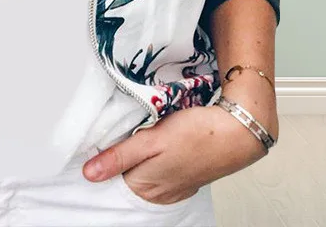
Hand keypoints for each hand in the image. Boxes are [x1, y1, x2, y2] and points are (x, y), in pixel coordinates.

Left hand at [81, 79, 277, 204]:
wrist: (236, 132)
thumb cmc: (196, 134)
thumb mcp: (151, 141)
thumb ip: (120, 157)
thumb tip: (89, 174)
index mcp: (145, 187)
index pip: (110, 182)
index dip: (101, 162)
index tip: (94, 145)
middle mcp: (157, 194)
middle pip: (125, 179)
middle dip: (117, 159)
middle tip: (115, 134)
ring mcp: (172, 188)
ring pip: (141, 174)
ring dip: (135, 158)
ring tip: (134, 135)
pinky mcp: (183, 178)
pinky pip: (158, 173)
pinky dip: (152, 160)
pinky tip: (154, 145)